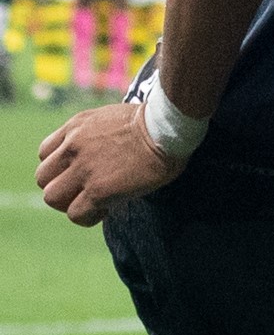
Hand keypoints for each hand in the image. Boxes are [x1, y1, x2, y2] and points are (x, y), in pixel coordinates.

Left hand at [35, 103, 185, 225]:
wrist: (169, 127)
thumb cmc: (156, 121)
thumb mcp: (113, 117)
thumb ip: (96, 133)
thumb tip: (101, 150)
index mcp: (76, 126)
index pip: (45, 152)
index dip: (60, 167)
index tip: (79, 171)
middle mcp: (73, 146)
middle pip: (43, 177)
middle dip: (61, 186)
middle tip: (84, 190)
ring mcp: (83, 169)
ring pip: (52, 197)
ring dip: (70, 203)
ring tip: (94, 202)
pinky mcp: (98, 190)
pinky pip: (75, 214)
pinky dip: (88, 216)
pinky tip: (107, 209)